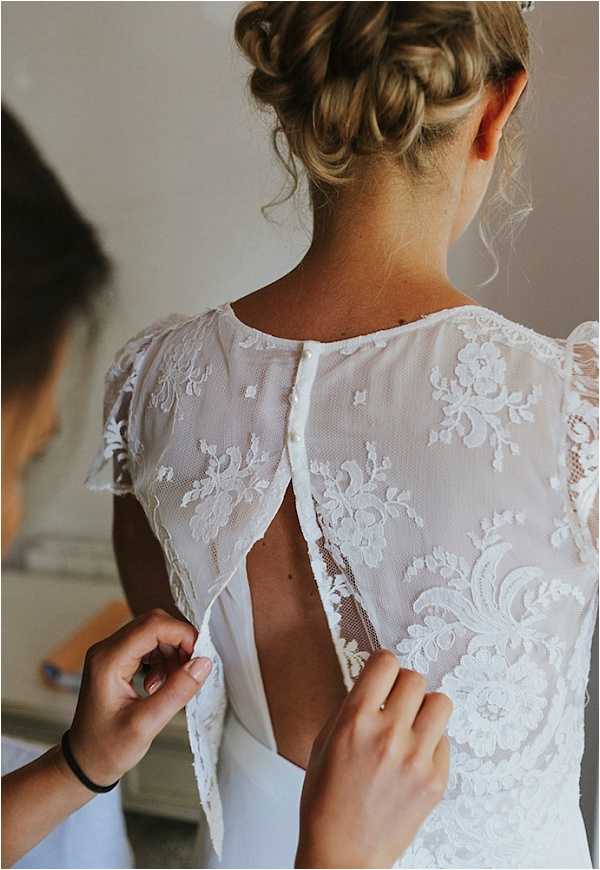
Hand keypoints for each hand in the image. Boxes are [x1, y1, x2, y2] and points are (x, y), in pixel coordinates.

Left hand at [64, 609, 210, 786]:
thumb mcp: (146, 724)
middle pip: (154, 624)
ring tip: (172, 684)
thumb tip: (204, 663)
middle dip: (179, 642)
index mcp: (109, 661)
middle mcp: (106, 649)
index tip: (199, 658)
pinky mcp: (116, 660)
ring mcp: (110, 653)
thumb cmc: (107, 748)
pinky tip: (159, 684)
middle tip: (190, 670)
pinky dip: (162, 659)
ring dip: (171, 652)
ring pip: (153, 633)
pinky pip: (147, 645)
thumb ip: (177, 691)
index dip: (182, 635)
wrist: (85, 761)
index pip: (153, 626)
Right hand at [296, 650, 451, 868]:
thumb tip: (374, 682)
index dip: (383, 665)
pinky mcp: (436, 781)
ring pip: (440, 702)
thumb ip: (350, 707)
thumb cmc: (326, 801)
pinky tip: (413, 758)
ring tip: (411, 725)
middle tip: (394, 703)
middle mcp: (389, 735)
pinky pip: (445, 739)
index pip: (385, 663)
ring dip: (424, 709)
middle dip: (402, 687)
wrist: (342, 855)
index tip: (381, 675)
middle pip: (415, 679)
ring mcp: (417, 759)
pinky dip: (431, 742)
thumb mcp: (324, 743)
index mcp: (355, 721)